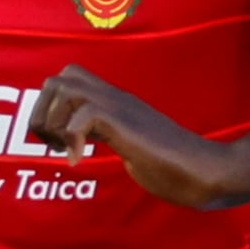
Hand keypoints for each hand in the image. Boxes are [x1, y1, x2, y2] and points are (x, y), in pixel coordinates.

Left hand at [28, 65, 249, 205]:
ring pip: (64, 87)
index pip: (69, 80)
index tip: (56, 140)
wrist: (206, 171)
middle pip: (59, 77)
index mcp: (115, 103)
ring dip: (53, 120)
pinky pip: (83, 115)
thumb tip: (84, 143)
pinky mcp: (126, 125)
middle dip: (43, 112)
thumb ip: (109, 137)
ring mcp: (120, 108)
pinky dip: (71, 138)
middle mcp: (114, 99)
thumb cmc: (175, 166)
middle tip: (54, 143)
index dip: (50, 107)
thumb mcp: (130, 148)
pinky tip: (78, 160)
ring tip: (63, 147)